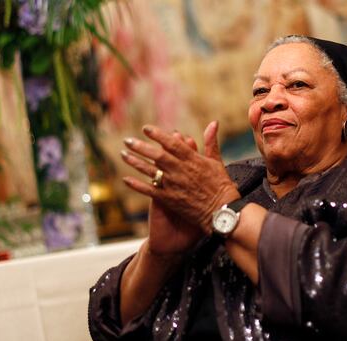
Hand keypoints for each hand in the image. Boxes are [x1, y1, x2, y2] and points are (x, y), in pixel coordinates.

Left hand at [122, 121, 239, 244]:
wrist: (222, 211)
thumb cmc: (222, 187)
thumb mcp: (217, 162)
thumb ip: (211, 142)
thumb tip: (213, 123)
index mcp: (192, 160)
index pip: (172, 143)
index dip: (157, 135)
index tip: (145, 129)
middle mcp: (181, 171)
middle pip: (157, 155)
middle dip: (141, 146)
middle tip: (128, 140)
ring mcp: (174, 185)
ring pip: (150, 171)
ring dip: (135, 162)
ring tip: (123, 154)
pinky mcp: (170, 199)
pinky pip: (149, 190)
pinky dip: (136, 185)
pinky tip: (125, 179)